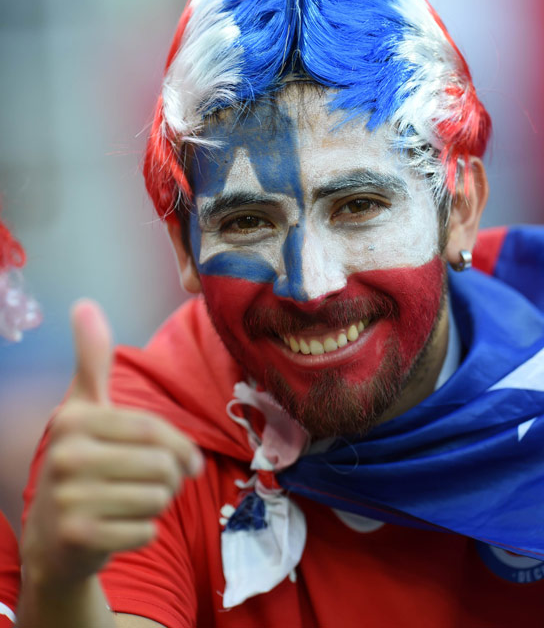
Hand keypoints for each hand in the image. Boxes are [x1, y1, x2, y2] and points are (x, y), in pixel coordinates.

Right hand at [21, 300, 203, 587]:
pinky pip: (146, 530)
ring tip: (133, 503)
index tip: (190, 462)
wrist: (54, 540)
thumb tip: (84, 303)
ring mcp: (67, 499)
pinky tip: (120, 528)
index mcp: (73, 419)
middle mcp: (64, 455)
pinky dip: (144, 531)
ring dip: (158, 505)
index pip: (153, 429)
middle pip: (160, 465)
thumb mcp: (84, 408)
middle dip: (171, 479)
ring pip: (157, 498)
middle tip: (154, 485)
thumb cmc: (82, 464)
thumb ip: (91, 360)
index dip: (182, 447)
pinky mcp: (77, 538)